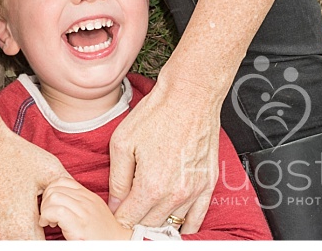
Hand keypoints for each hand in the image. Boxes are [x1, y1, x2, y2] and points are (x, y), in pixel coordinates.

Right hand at [0, 125, 69, 238]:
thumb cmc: (9, 154)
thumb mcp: (48, 170)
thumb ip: (66, 191)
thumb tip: (77, 204)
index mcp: (21, 229)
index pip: (40, 249)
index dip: (45, 239)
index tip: (43, 228)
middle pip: (17, 246)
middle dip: (24, 236)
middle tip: (24, 219)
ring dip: (4, 235)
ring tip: (6, 214)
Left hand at [39, 177, 132, 239]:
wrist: (119, 245)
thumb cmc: (103, 234)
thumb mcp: (92, 211)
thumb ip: (78, 202)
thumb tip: (55, 199)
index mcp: (88, 195)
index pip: (62, 181)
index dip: (50, 191)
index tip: (49, 205)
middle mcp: (86, 200)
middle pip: (55, 188)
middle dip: (45, 201)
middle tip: (47, 215)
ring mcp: (84, 211)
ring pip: (54, 197)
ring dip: (45, 209)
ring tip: (49, 221)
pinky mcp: (79, 224)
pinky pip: (56, 211)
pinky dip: (47, 216)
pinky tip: (50, 225)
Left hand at [108, 75, 221, 233]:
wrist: (190, 96)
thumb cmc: (157, 114)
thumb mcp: (122, 143)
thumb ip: (116, 179)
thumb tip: (114, 203)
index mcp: (151, 185)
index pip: (129, 218)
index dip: (118, 217)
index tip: (113, 213)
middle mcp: (175, 194)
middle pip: (150, 224)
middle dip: (136, 220)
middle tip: (127, 210)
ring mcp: (195, 191)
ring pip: (172, 223)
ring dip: (157, 222)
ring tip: (146, 213)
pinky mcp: (208, 184)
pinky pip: (197, 218)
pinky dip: (183, 224)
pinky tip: (173, 223)